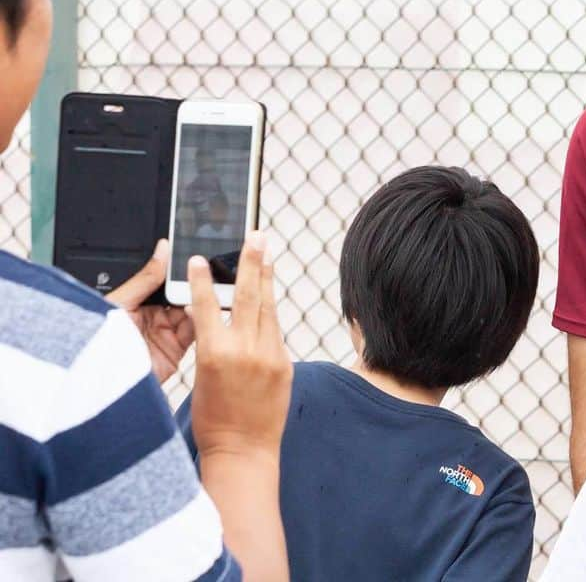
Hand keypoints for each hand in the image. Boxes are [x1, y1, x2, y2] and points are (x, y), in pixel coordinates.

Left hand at [108, 238, 194, 383]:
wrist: (96, 383)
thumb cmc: (96, 343)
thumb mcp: (121, 302)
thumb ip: (146, 277)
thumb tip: (163, 248)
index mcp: (139, 303)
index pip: (167, 282)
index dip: (181, 270)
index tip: (195, 257)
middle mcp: (155, 318)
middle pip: (183, 296)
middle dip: (195, 284)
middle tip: (207, 270)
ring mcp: (166, 335)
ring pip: (194, 312)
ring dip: (201, 301)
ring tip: (208, 287)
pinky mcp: (176, 352)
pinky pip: (195, 333)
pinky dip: (201, 321)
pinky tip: (202, 310)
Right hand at [188, 231, 292, 460]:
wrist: (244, 452)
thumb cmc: (213, 420)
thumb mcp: (201, 378)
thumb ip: (212, 343)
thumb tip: (218, 316)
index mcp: (214, 355)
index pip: (206, 306)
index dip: (202, 280)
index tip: (198, 259)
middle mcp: (244, 350)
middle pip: (248, 296)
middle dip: (251, 262)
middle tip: (256, 235)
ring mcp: (269, 355)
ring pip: (268, 307)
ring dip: (266, 278)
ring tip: (266, 254)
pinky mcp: (285, 362)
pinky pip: (274, 331)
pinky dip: (268, 314)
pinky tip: (267, 297)